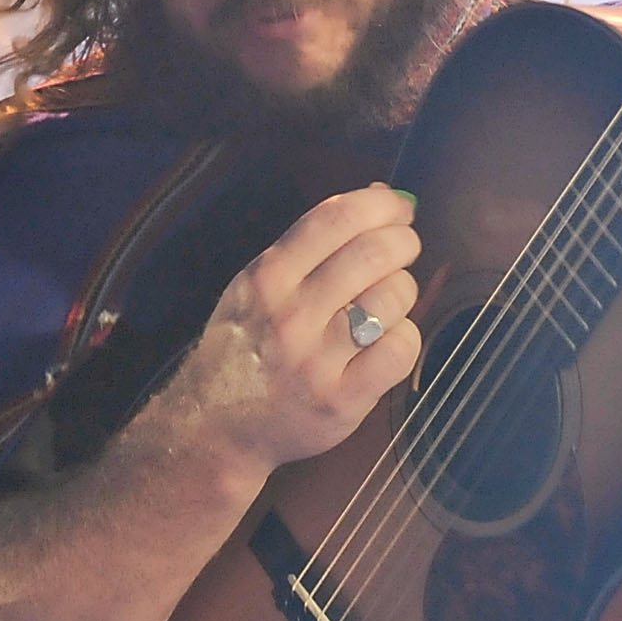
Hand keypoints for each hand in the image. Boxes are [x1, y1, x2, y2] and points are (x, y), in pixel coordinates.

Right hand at [166, 183, 422, 479]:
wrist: (216, 424)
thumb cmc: (247, 343)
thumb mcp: (259, 284)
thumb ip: (313, 242)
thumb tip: (383, 195)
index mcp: (268, 277)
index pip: (336, 217)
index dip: (382, 205)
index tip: (399, 209)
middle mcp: (291, 315)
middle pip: (374, 253)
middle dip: (403, 242)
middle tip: (404, 249)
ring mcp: (317, 361)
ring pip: (393, 297)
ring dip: (404, 290)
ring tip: (389, 300)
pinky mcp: (343, 400)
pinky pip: (401, 349)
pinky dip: (405, 335)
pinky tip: (388, 339)